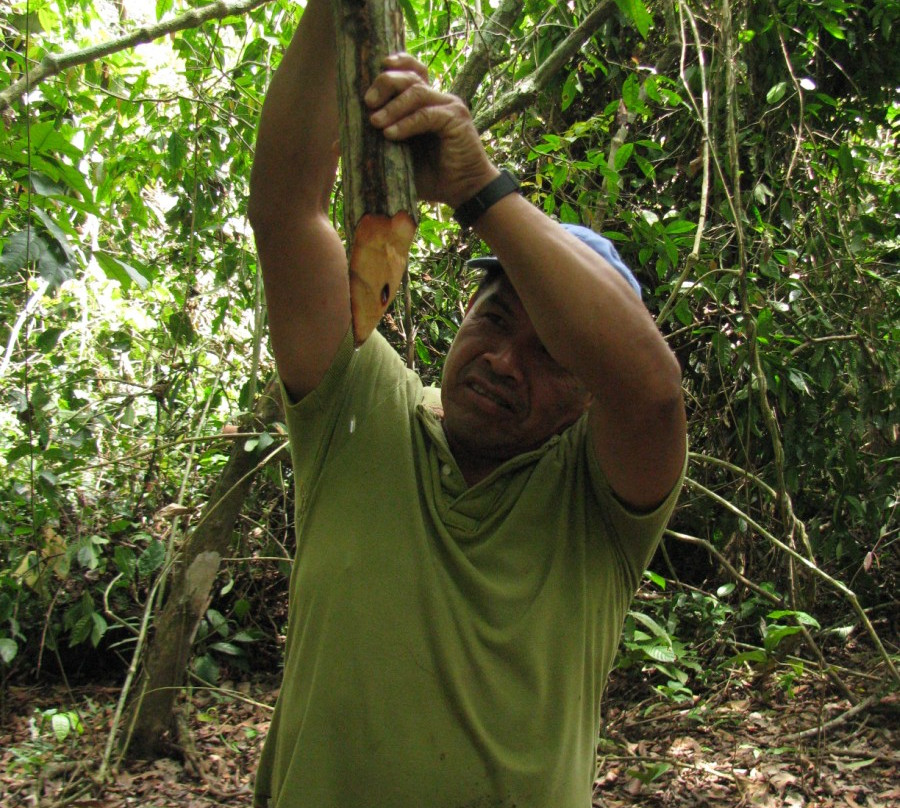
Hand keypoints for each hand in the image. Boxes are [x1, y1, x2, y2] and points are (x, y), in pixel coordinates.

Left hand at [365, 53, 498, 207]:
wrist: (463, 191)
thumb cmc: (432, 176)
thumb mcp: (396, 159)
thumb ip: (373, 146)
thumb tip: (336, 145)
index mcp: (426, 102)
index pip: (412, 70)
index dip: (395, 64)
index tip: (375, 69)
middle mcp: (438, 98)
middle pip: (410, 76)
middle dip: (385, 84)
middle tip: (367, 102)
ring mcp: (449, 106)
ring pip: (416, 92)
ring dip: (392, 106)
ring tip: (376, 123)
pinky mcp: (455, 119)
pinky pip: (426, 115)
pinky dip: (406, 123)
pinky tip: (391, 135)